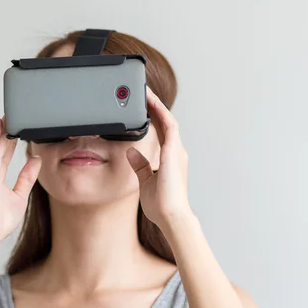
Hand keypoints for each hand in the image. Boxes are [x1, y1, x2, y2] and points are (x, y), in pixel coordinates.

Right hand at [0, 117, 41, 241]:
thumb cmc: (0, 219)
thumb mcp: (21, 195)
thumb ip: (27, 177)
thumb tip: (35, 161)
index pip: (5, 153)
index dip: (11, 139)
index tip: (18, 128)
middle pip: (0, 145)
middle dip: (5, 130)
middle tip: (12, 115)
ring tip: (5, 116)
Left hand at [126, 86, 193, 231]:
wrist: (172, 216)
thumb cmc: (161, 204)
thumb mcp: (144, 181)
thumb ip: (140, 165)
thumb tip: (130, 152)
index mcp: (169, 158)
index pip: (160, 131)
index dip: (152, 117)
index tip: (142, 106)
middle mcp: (175, 151)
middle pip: (164, 121)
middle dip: (154, 106)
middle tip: (141, 91)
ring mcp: (176, 150)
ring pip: (167, 119)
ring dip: (156, 104)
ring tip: (144, 91)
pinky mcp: (174, 151)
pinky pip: (168, 125)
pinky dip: (160, 112)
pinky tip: (151, 102)